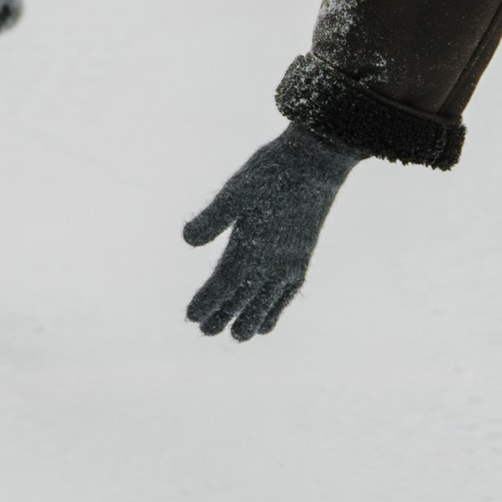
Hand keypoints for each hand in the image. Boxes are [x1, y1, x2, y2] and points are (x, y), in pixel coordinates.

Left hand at [182, 123, 360, 338]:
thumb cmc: (269, 173)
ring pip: (266, 303)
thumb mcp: (234, 191)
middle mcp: (271, 263)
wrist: (315, 164)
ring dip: (250, 320)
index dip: (207, 303)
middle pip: (242, 299)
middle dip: (223, 316)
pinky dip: (277, 311)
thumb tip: (186, 240)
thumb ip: (212, 218)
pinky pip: (288, 295)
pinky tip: (270, 320)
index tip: (191, 317)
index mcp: (250, 247)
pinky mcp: (303, 259)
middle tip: (206, 332)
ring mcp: (290, 264)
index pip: (222, 285)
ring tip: (238, 336)